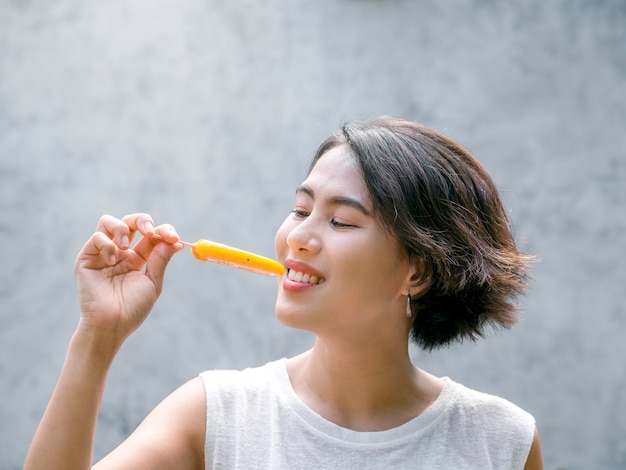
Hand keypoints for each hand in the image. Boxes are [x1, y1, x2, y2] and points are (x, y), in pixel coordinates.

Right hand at [74, 213, 183, 347]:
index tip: (173, 237)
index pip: (150, 236)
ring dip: (122, 228)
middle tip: (149, 230)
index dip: (163, 232)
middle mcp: (120, 253)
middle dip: (142, 220)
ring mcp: (102, 254)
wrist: (111, 325)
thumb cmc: (132, 308)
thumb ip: (160, 260)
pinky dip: (107, 244)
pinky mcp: (86, 258)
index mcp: (137, 259)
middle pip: (130, 222)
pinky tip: (112, 261)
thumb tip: (175, 241)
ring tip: (126, 247)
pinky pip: (96, 237)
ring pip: (109, 222)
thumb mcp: (153, 282)